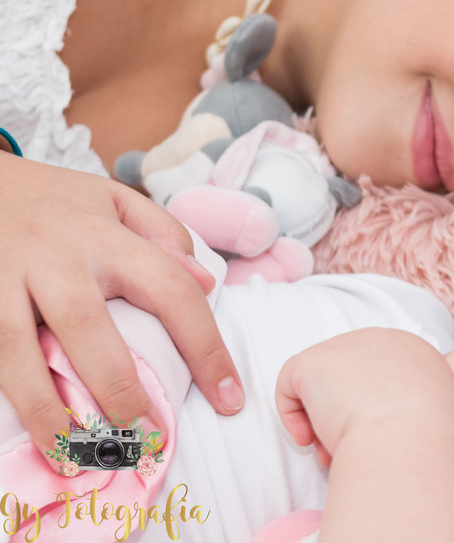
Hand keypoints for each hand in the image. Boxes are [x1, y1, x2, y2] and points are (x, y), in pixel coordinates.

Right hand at [0, 155, 243, 459]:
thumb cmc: (54, 201)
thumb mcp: (116, 199)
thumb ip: (166, 235)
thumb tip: (207, 283)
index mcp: (107, 237)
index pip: (172, 291)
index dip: (205, 347)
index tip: (229, 397)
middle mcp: (57, 261)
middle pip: (91, 329)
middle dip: (120, 388)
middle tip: (148, 434)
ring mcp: (4, 283)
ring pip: (21, 355)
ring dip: (49, 411)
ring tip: (77, 454)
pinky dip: (8, 397)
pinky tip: (32, 432)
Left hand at [276, 330, 453, 542]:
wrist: (408, 437)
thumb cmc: (422, 439)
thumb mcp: (429, 415)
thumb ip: (409, 405)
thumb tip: (384, 418)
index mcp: (417, 353)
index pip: (383, 376)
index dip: (372, 408)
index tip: (374, 438)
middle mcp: (384, 340)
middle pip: (352, 376)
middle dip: (345, 413)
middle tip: (348, 448)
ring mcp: (348, 345)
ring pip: (324, 381)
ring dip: (323, 419)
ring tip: (331, 452)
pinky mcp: (315, 360)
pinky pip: (291, 385)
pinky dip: (294, 416)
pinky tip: (311, 440)